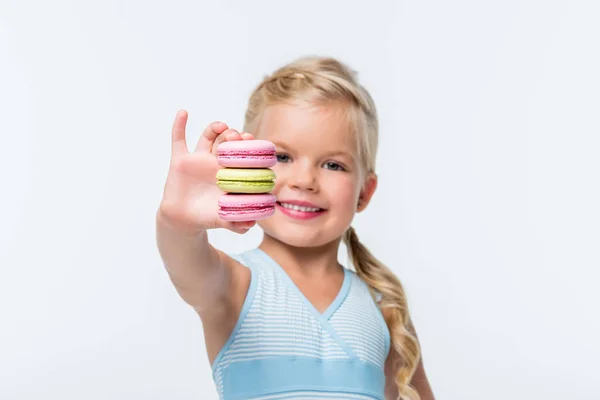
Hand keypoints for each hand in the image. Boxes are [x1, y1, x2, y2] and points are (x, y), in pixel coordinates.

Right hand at [158, 110, 255, 234]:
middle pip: (227, 141)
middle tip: (237, 136)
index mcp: (229, 172)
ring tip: (221, 126)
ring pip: (208, 136)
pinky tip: (184, 113)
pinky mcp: (180, 160)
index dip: (247, 146)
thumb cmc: (207, 217)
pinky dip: (179, 125)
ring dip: (215, 128)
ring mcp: (198, 159)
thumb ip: (237, 223)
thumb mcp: (224, 219)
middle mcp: (216, 162)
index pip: (241, 154)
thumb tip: (251, 225)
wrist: (184, 219)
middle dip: (233, 135)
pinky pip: (178, 139)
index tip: (252, 141)